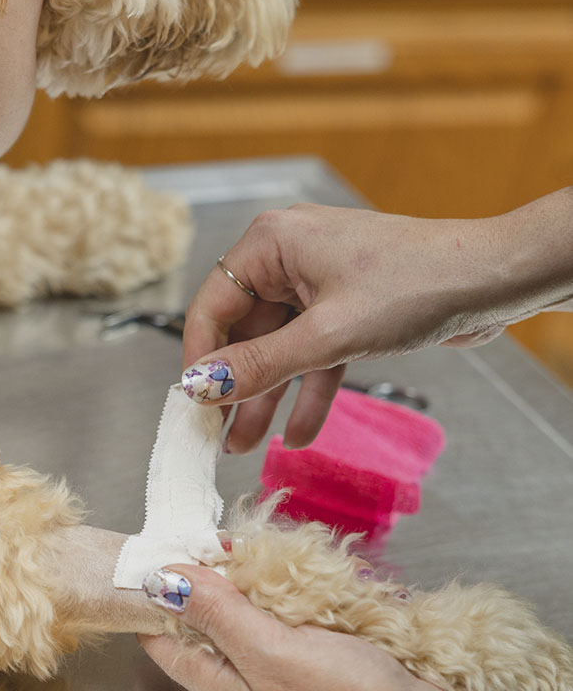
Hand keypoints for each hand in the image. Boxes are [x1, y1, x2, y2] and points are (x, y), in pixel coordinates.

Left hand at [139, 564, 446, 690]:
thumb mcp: (269, 651)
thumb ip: (216, 614)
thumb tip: (160, 579)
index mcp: (215, 680)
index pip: (160, 633)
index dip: (157, 590)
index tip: (167, 548)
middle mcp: (237, 672)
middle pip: (201, 615)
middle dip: (205, 576)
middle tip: (222, 539)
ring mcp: (272, 660)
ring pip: (240, 607)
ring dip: (245, 576)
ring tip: (254, 547)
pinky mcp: (304, 649)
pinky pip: (277, 610)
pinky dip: (279, 585)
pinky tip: (288, 566)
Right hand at [182, 190, 572, 450]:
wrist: (495, 279)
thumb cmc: (416, 286)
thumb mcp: (328, 334)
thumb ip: (260, 365)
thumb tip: (198, 387)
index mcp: (271, 243)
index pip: (212, 306)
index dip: (200, 361)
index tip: (194, 408)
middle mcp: (287, 258)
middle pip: (244, 333)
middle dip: (237, 389)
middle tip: (220, 437)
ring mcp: (317, 284)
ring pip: (279, 349)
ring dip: (268, 397)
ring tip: (248, 447)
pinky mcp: (344, 308)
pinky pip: (313, 354)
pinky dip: (308, 391)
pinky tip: (299, 433)